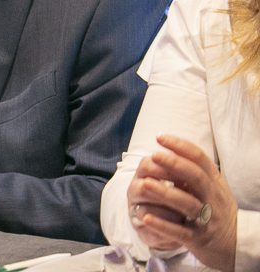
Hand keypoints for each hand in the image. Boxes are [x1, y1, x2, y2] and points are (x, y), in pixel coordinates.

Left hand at [126, 134, 236, 271]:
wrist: (236, 245)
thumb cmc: (218, 211)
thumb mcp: (214, 189)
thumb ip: (197, 172)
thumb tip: (172, 149)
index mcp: (215, 184)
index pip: (200, 159)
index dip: (180, 146)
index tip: (160, 137)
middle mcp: (213, 199)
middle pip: (196, 177)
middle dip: (175, 164)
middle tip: (154, 155)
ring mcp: (207, 219)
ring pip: (188, 204)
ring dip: (165, 193)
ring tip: (144, 184)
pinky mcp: (198, 239)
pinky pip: (180, 231)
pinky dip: (162, 225)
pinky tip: (146, 217)